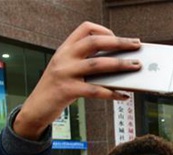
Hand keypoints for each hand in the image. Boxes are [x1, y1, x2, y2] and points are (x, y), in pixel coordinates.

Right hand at [14, 22, 141, 139]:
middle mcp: (64, 57)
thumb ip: (86, 63)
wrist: (36, 108)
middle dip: (119, 43)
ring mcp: (64, 72)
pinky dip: (112, 93)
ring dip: (120, 65)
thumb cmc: (58, 88)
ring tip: (136, 66)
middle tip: (137, 46)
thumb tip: (118, 64)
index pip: (85, 29)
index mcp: (65, 48)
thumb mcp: (68, 69)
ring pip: (97, 64)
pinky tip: (124, 95)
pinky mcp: (67, 90)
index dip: (105, 31)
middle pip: (94, 42)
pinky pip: (95, 90)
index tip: (120, 39)